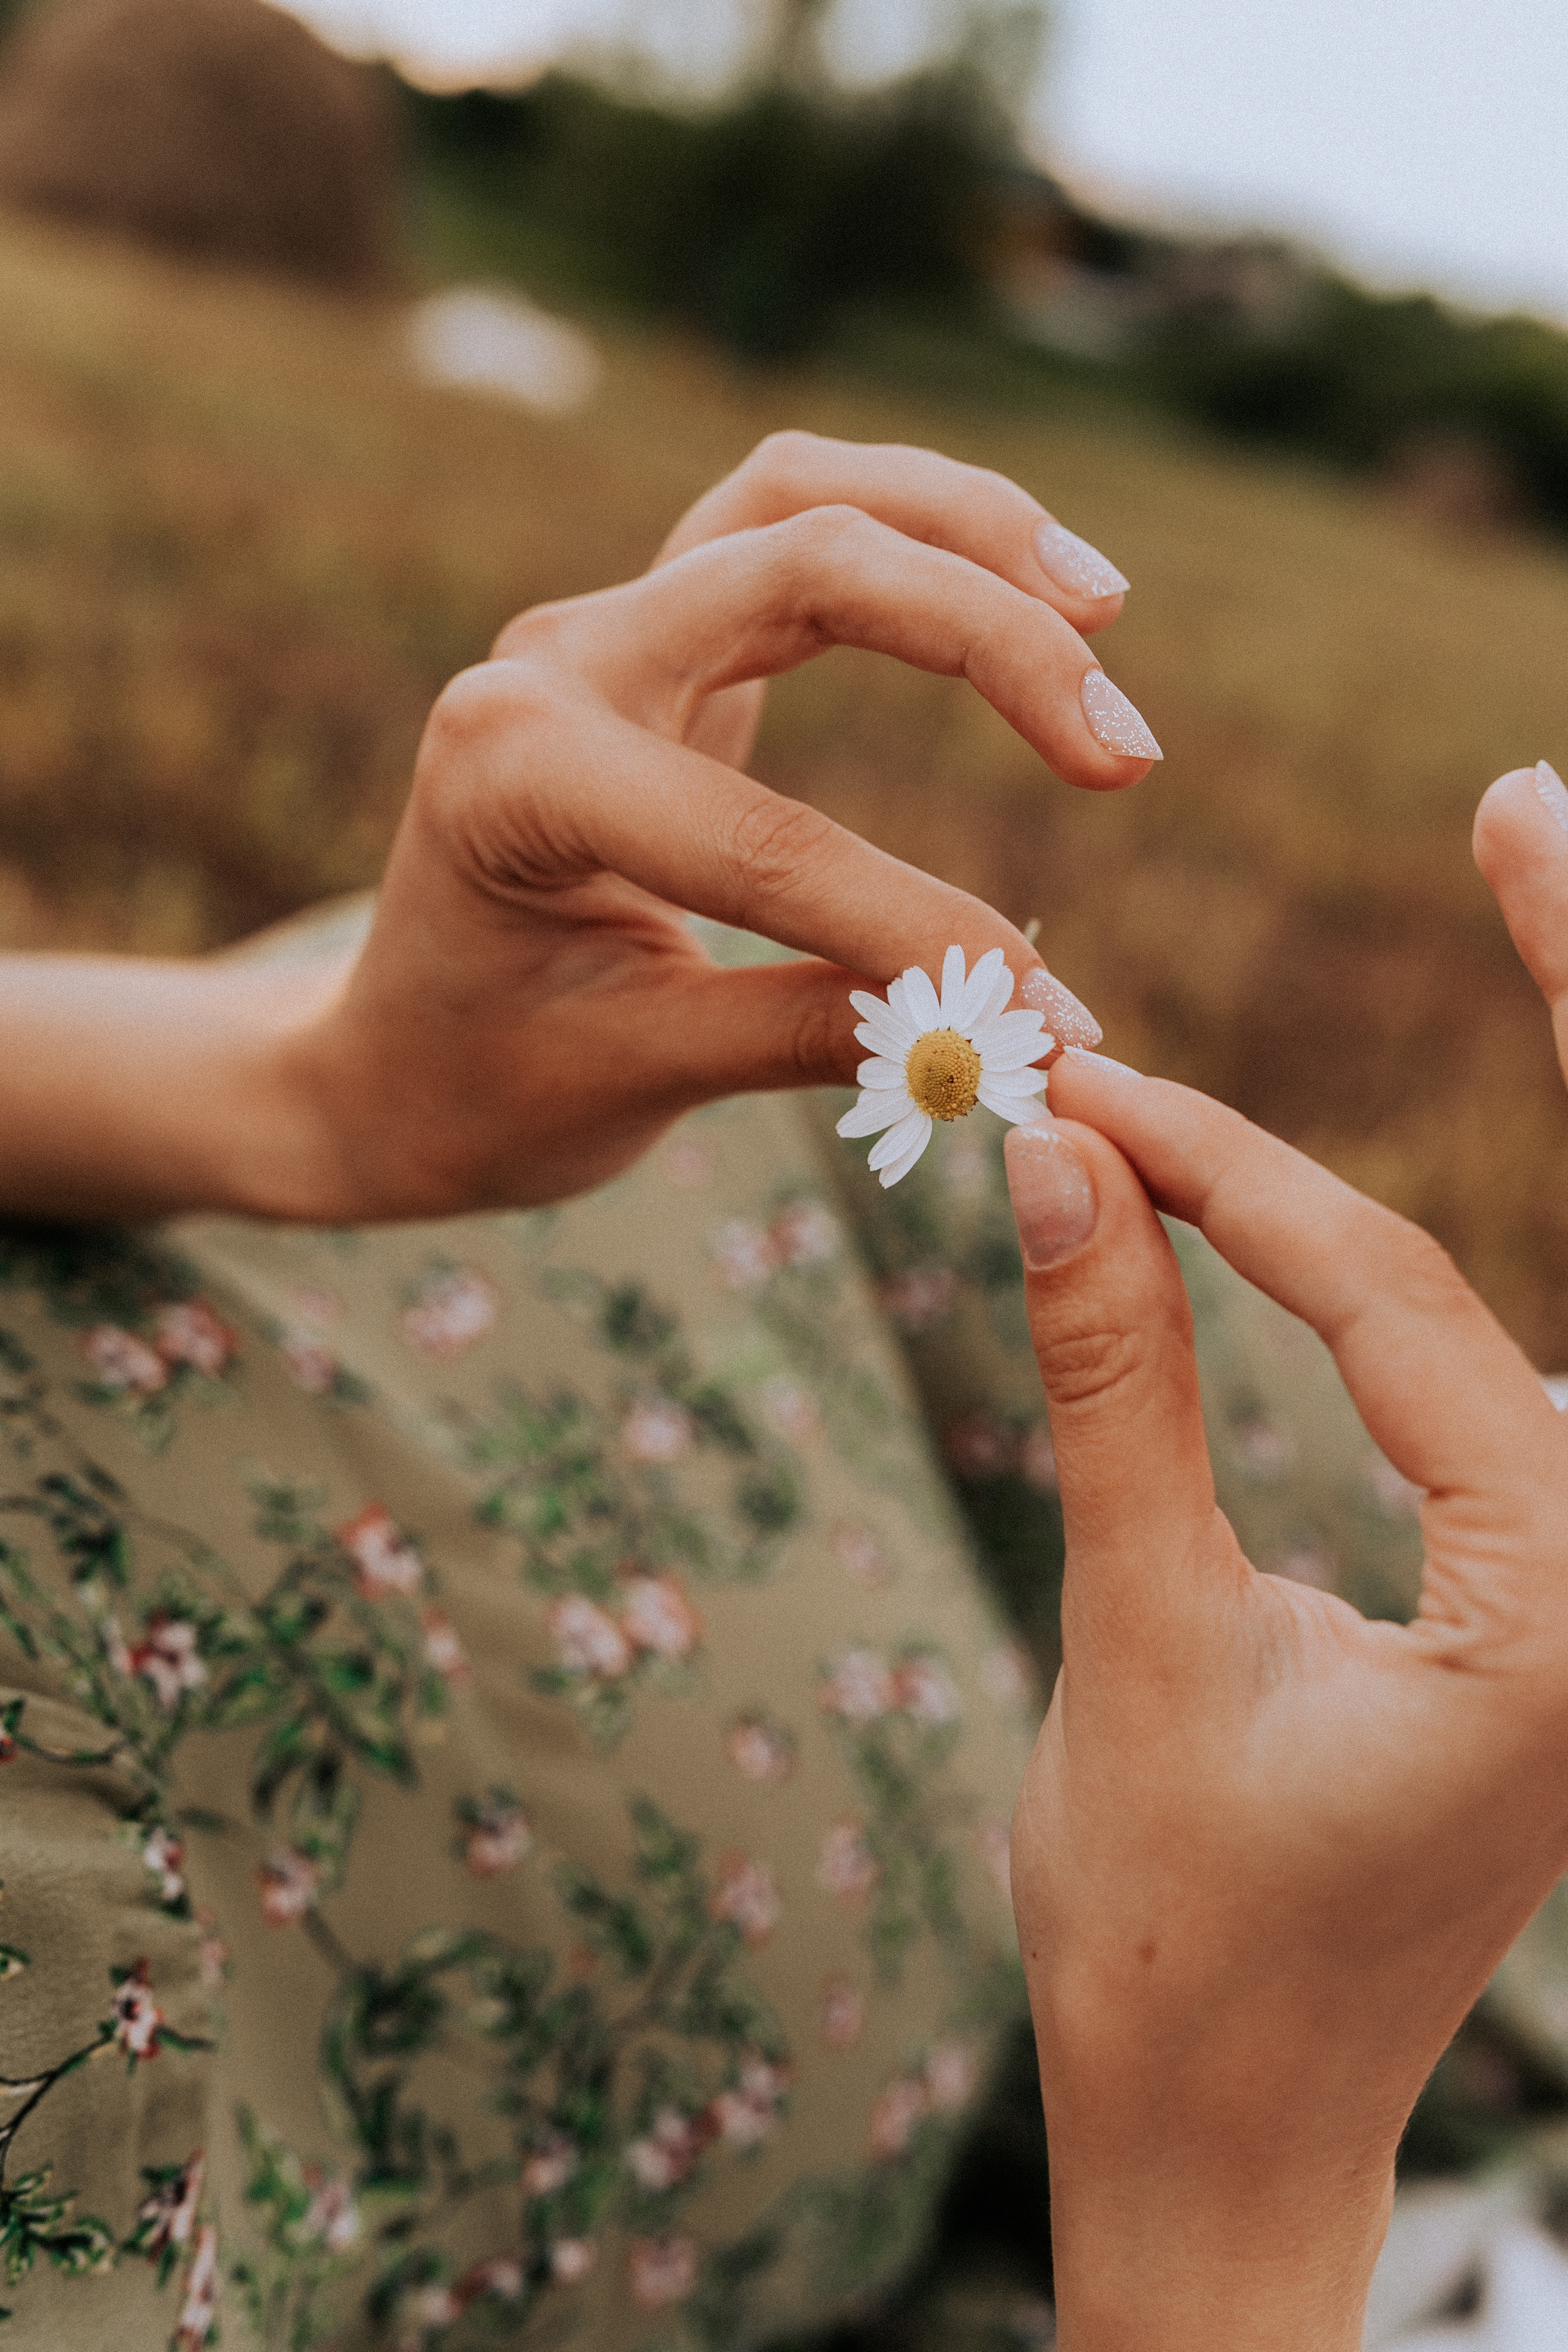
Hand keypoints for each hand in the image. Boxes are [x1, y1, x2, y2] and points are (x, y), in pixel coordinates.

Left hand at [0, 432, 1153, 1222]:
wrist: (388, 1057)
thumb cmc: (485, 1085)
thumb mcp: (634, 1084)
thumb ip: (815, 1040)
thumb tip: (1014, 1036)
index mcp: (511, 777)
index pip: (761, 840)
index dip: (923, 929)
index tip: (1049, 1023)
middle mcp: (550, 662)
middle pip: (797, 561)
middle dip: (983, 639)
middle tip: (1124, 756)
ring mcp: (600, 629)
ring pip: (797, 496)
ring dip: (964, 533)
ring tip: (1102, 613)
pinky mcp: (651, 631)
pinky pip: (789, 519)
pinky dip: (914, 529)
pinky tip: (1022, 589)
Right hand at [1002, 929, 1567, 2345]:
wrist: (1234, 2133)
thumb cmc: (1176, 1943)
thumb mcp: (1137, 1646)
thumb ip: (1117, 1391)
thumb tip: (1059, 1163)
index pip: (1396, 1306)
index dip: (1226, 1176)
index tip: (1085, 1085)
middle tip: (1521, 803)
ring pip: (1562, 1292)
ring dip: (1548, 1084)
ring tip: (1527, 875)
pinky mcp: (1552, 1576)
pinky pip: (1505, 1366)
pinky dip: (1427, 1251)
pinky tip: (1361, 1163)